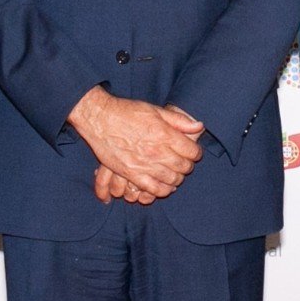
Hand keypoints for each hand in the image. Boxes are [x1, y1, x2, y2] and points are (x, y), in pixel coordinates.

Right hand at [67, 88, 202, 198]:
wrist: (100, 119)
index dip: (195, 152)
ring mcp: (145, 165)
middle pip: (184, 167)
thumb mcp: (155, 110)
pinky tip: (164, 186)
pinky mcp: (132, 174)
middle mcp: (157, 151)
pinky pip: (154, 189)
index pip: (192, 151)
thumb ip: (178, 120)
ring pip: (172, 180)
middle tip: (184, 162)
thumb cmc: (127, 112)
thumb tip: (199, 126)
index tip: (192, 151)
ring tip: (174, 173)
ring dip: (177, 178)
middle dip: (187, 165)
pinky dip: (163, 190)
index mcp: (165, 134)